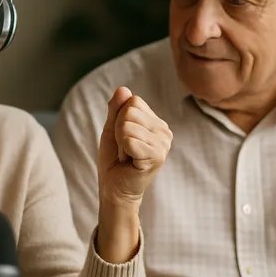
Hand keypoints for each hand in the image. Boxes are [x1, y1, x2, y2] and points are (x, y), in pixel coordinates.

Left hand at [98, 86, 171, 208]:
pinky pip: (129, 140)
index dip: (119, 118)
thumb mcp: (111, 128)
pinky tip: (130, 162)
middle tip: (125, 148)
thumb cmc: (114, 159)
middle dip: (118, 130)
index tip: (122, 137)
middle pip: (130, 110)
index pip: (133, 101)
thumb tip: (123, 88)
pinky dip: (124, 151)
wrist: (114, 187)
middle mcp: (164, 130)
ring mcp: (163, 143)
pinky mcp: (158, 156)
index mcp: (155, 121)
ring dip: (120, 142)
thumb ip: (116, 109)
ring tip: (128, 156)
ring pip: (127, 125)